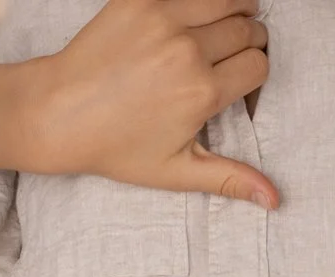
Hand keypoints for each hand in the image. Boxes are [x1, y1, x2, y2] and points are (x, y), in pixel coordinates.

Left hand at [29, 0, 275, 204]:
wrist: (59, 111)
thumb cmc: (116, 146)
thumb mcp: (177, 171)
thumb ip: (230, 178)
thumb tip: (274, 199)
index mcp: (202, 92)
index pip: (258, 65)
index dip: (257, 73)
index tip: (244, 80)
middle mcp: (187, 50)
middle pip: (246, 30)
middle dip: (250, 40)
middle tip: (238, 51)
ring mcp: (162, 18)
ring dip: (236, 8)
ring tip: (232, 19)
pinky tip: (200, 11)